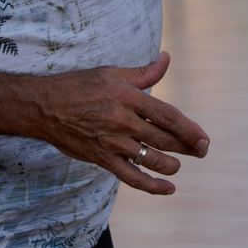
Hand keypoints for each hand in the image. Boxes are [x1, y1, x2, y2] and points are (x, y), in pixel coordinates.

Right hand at [29, 51, 207, 195]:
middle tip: (203, 151)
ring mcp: (113, 143)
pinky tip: (168, 188)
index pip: (167, 116)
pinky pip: (131, 177)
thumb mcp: (112, 73)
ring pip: (151, 159)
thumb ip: (144, 72)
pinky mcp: (102, 158)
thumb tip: (166, 59)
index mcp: (129, 98)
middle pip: (164, 139)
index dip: (189, 129)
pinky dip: (151, 185)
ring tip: (179, 165)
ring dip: (171, 165)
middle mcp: (124, 122)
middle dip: (188, 147)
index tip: (204, 138)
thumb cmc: (79, 86)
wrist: (43, 107)